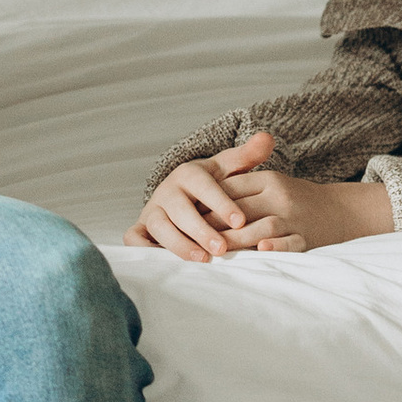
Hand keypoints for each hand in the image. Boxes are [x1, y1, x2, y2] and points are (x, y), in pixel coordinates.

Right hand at [129, 134, 301, 259]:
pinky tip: (166, 263)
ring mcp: (152, 209)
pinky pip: (134, 238)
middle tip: (222, 248)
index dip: (220, 203)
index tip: (240, 222)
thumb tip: (267, 138)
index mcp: (188, 173)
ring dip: (178, 244)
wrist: (181, 194)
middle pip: (180, 210)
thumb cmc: (210, 186)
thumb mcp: (228, 169)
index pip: (203, 186)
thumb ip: (247, 156)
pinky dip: (144, 249)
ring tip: (203, 260)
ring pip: (159, 226)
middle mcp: (167, 190)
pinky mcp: (140, 227)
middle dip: (201, 230)